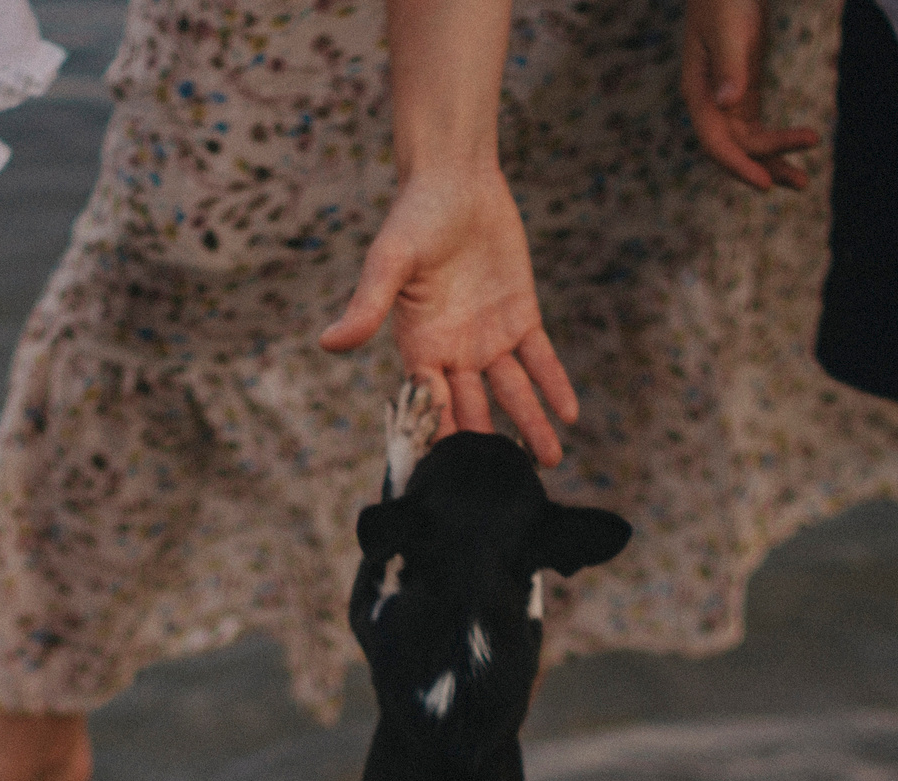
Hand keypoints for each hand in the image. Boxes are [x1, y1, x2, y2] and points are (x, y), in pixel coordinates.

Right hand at [320, 166, 578, 465]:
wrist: (456, 179)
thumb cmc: (414, 216)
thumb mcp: (388, 261)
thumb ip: (367, 306)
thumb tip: (328, 343)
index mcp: (417, 344)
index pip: (428, 400)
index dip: (440, 432)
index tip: (450, 470)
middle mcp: (454, 350)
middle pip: (473, 407)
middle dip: (489, 444)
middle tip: (505, 483)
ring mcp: (490, 337)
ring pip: (512, 392)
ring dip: (531, 425)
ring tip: (549, 460)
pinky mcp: (521, 317)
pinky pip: (540, 359)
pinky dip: (553, 384)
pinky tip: (569, 414)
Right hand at [683, 0, 818, 189]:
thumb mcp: (727, 28)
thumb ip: (728, 64)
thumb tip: (728, 103)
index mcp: (699, 92)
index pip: (715, 142)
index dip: (739, 166)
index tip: (765, 183)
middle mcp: (710, 103)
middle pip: (736, 149)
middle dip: (766, 166)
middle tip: (802, 182)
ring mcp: (727, 100)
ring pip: (748, 143)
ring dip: (774, 161)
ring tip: (804, 182)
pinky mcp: (744, 92)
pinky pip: (757, 128)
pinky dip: (776, 141)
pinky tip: (798, 148)